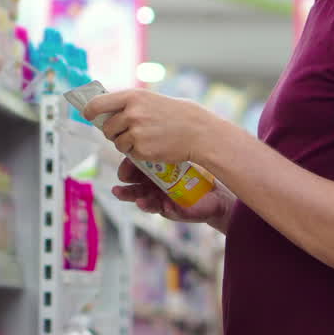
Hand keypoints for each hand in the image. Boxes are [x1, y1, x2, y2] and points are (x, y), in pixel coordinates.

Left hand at [83, 89, 214, 164]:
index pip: (98, 104)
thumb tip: (103, 111)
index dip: (90, 111)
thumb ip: (129, 104)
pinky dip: (138, 152)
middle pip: (107, 127)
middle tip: (128, 131)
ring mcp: (136, 132)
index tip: (88, 115)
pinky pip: (130, 153)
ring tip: (145, 137)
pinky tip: (153, 145)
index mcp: (132, 96)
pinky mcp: (141, 149)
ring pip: (117, 142)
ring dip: (125, 143)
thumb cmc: (176, 113)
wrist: (198, 131)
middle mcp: (131, 113)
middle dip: (113, 132)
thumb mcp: (151, 99)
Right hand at [111, 157, 235, 232]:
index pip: (135, 169)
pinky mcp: (170, 210)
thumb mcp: (180, 157)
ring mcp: (160, 198)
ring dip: (129, 196)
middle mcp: (154, 187)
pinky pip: (157, 209)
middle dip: (123, 186)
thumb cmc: (197, 173)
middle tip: (118, 183)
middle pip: (133, 186)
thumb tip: (155, 124)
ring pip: (140, 198)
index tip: (124, 165)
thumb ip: (167, 146)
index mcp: (154, 173)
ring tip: (119, 193)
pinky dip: (148, 205)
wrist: (215, 194)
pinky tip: (142, 202)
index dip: (127, 167)